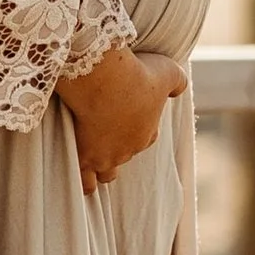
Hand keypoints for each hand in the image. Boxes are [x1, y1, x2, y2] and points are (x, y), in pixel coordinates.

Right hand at [56, 44, 187, 192]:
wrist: (103, 78)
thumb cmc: (136, 74)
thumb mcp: (167, 72)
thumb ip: (177, 82)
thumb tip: (178, 90)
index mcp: (147, 134)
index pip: (145, 138)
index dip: (135, 128)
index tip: (124, 114)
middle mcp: (128, 151)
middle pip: (123, 157)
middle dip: (116, 149)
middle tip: (104, 132)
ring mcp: (105, 158)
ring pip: (105, 175)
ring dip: (100, 168)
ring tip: (89, 159)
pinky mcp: (83, 158)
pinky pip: (83, 181)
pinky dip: (81, 178)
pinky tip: (76, 170)